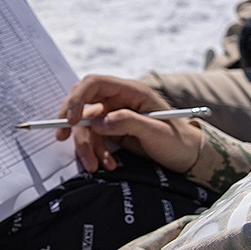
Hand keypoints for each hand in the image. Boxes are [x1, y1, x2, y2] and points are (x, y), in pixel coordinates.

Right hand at [56, 75, 202, 173]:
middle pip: (83, 102)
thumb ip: (128, 122)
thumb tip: (97, 122)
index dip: (78, 98)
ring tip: (95, 166)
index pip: (94, 84)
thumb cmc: (179, 141)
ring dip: (86, 145)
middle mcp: (119, 100)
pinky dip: (95, 152)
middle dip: (72, 122)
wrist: (189, 158)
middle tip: (62, 137)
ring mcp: (114, 115)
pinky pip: (94, 138)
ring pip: (86, 125)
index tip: (71, 120)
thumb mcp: (157, 132)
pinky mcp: (112, 130)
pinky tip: (107, 164)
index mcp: (130, 91)